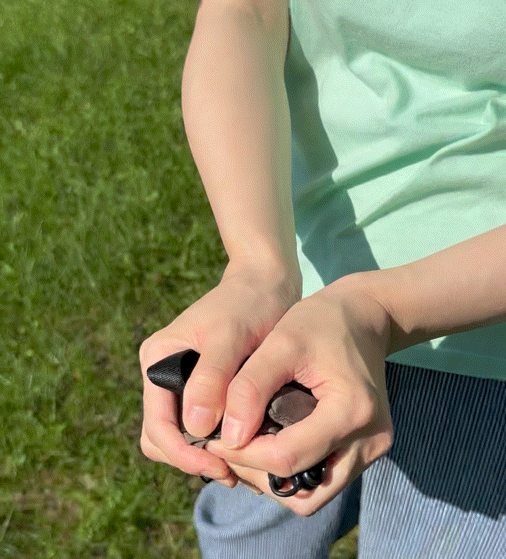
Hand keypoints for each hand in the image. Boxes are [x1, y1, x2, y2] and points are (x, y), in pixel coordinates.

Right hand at [139, 262, 300, 485]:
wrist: (265, 282)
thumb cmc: (248, 303)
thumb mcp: (230, 336)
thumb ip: (212, 377)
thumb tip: (196, 429)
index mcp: (159, 359)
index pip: (158, 425)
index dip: (184, 454)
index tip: (222, 466)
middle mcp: (165, 372)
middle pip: (165, 436)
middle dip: (194, 458)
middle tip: (235, 472)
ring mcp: (183, 380)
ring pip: (184, 434)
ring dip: (207, 453)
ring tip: (244, 465)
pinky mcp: (205, 384)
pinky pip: (203, 423)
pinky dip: (220, 440)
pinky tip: (248, 447)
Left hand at [206, 274, 393, 514]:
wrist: (364, 316)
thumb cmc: (320, 322)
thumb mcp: (281, 343)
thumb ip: (250, 388)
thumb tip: (228, 438)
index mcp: (351, 411)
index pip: (285, 459)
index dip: (242, 455)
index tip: (213, 436)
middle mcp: (371, 440)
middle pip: (303, 492)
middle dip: (258, 473)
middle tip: (229, 444)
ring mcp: (374, 448)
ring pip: (313, 494)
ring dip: (275, 477)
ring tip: (247, 444)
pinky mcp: (368, 448)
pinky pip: (324, 478)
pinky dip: (293, 469)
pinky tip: (270, 441)